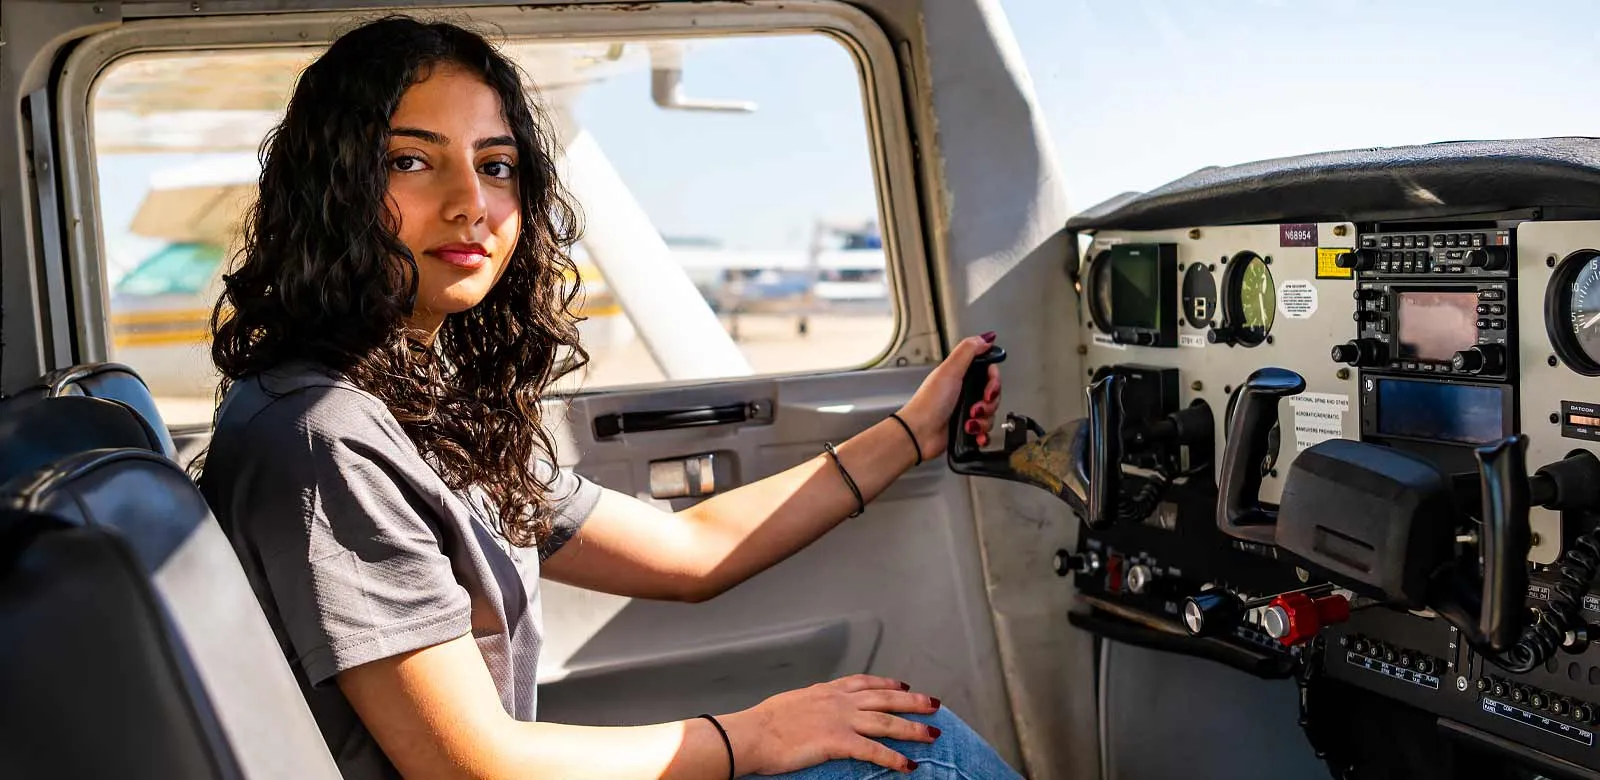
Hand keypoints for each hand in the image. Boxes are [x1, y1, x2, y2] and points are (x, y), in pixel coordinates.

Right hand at [721, 674, 942, 774]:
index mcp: (825, 691)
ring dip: (913, 728)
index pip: (863, 682)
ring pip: (886, 721)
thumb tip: (811, 711)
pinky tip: (909, 765)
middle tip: (933, 703)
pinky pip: (874, 750)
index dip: (887, 683)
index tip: (903, 683)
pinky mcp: (838, 741)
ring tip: (933, 733)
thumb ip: (808, 705)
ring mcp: (840, 719)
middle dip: (912, 701)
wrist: (752, 733)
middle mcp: (837, 701)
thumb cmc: (763, 724)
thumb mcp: (790, 704)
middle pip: (885, 697)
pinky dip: (894, 758)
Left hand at [896, 332, 1001, 459]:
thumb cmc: (929, 404)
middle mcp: (964, 393)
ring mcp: (965, 412)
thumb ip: (968, 350)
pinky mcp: (967, 429)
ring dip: (983, 420)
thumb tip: (985, 337)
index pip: (989, 373)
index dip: (993, 380)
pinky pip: (986, 431)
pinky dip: (982, 435)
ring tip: (969, 421)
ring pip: (991, 414)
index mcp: (960, 375)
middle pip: (993, 395)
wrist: (919, 434)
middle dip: (989, 403)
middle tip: (976, 407)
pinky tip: (974, 434)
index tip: (988, 387)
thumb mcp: (949, 370)